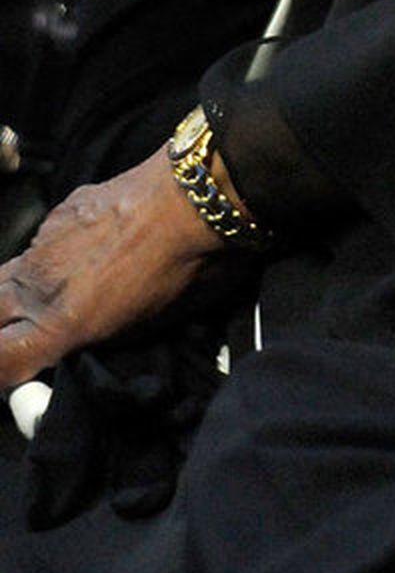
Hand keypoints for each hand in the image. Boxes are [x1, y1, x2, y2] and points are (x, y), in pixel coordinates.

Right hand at [0, 148, 223, 388]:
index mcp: (58, 326)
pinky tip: (82, 251)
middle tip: (24, 332)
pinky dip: (49, 255)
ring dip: (18, 293)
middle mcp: (38, 286)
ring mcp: (44, 243)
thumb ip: (93, 343)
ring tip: (50, 297)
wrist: (197, 197)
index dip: (4, 373)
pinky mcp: (61, 210)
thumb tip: (76, 347)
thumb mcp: (141, 331)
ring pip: (7, 275)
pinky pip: (40, 242)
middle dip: (2, 325)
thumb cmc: (186, 273)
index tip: (17, 374)